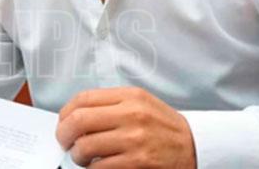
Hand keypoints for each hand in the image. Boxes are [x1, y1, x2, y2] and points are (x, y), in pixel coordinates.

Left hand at [56, 87, 195, 167]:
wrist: (195, 146)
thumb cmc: (163, 126)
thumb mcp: (141, 103)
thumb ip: (111, 104)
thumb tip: (75, 115)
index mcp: (130, 97)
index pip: (83, 99)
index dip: (65, 112)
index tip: (63, 122)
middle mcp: (131, 115)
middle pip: (79, 121)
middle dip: (64, 135)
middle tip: (65, 142)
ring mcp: (134, 140)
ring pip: (85, 147)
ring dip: (77, 156)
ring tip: (83, 157)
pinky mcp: (137, 163)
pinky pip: (100, 168)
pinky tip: (98, 166)